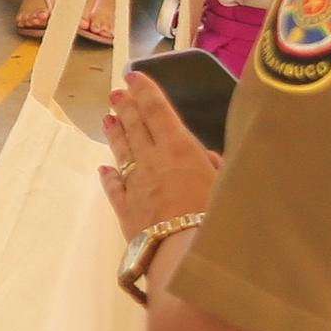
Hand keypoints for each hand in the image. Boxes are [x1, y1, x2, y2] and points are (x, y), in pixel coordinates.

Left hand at [98, 73, 223, 240]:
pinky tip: (103, 169)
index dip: (145, 92)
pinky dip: (108, 177)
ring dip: (115, 134)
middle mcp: (152, 161)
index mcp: (179, 148)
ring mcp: (135, 185)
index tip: (133, 75)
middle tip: (116, 93)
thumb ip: (215, 167)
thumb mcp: (226, 184)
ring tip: (107, 118)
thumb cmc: (215, 215)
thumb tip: (207, 158)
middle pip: (136, 128)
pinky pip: (114, 189)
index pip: (158, 111)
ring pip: (122, 153)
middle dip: (126, 108)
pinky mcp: (125, 210)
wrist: (187, 254)